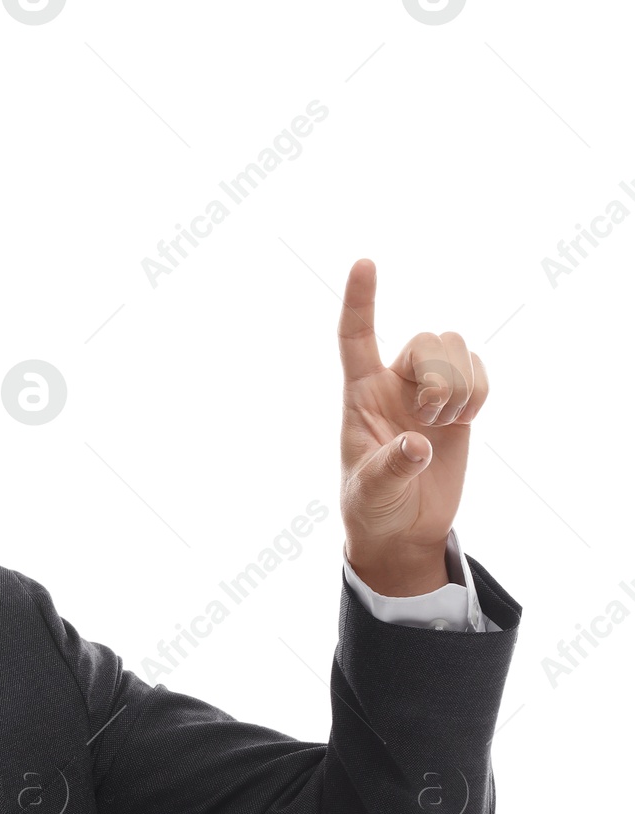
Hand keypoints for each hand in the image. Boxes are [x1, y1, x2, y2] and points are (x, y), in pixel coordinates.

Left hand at [335, 259, 489, 595]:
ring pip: (456, 347)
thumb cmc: (372, 507)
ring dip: (461, 381)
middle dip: (439, 372)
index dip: (360, 300)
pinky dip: (480, 390)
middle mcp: (394, 384)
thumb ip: (390, 467)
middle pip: (427, 339)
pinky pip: (480, 371)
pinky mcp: (458, 406)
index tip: (364, 262)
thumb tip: (417, 445)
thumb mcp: (371, 492)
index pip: (355, 337)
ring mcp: (428, 391)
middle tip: (431, 415)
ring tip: (446, 421)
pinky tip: (464, 419)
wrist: (402, 529)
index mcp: (360, 395)